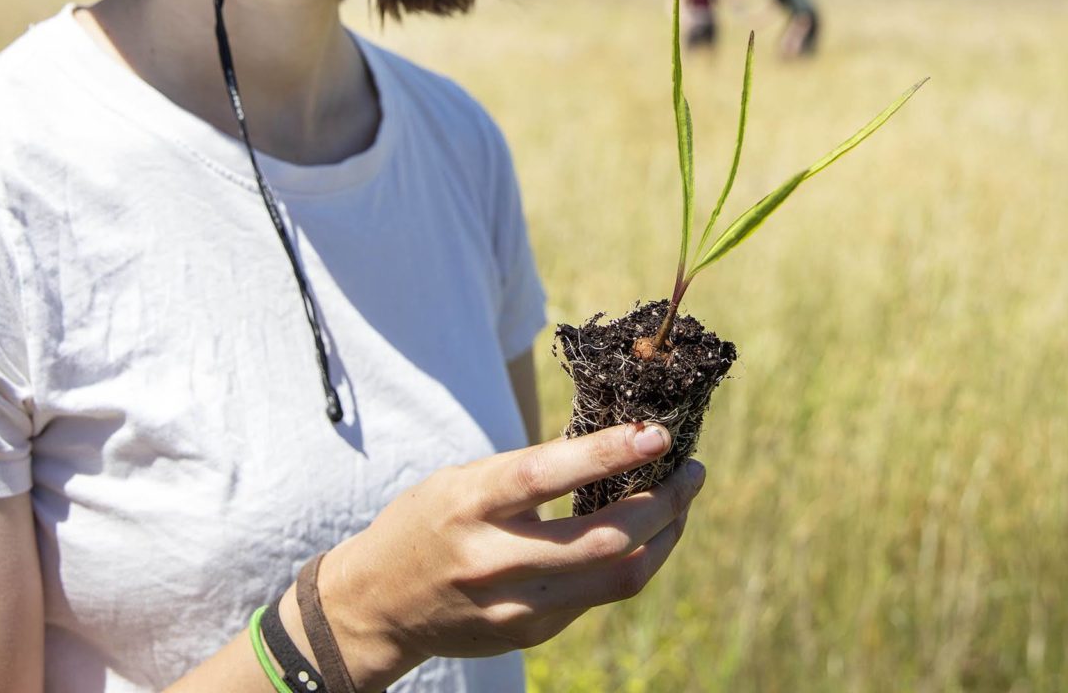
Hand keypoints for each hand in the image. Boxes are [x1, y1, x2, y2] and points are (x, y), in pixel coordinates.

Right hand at [310, 423, 705, 687]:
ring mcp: (514, 606)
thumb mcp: (461, 480)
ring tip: (681, 501)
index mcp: (469, 504)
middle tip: (690, 471)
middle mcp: (492, 559)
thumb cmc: (427, 523)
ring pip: (617, 576)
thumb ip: (527, 473)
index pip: (545, 476)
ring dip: (663, 536)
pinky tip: (643, 535)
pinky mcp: (530, 634)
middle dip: (663, 504)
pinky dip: (631, 560)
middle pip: (603, 540)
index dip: (607, 454)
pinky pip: (598, 595)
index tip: (657, 434)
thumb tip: (611, 446)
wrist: (377, 606)